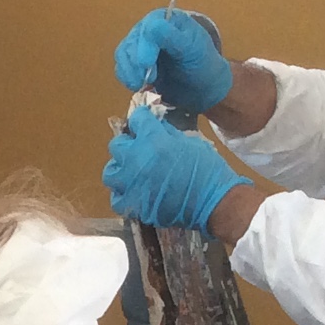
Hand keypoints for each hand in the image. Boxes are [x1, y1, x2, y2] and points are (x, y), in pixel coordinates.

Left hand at [104, 107, 248, 232]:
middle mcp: (137, 160)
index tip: (145, 122)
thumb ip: (167, 132)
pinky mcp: (133, 205)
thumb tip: (155, 126)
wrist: (213, 202)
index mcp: (153, 140)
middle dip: (128, 144)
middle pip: (117, 145)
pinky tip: (134, 192)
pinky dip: (123, 194)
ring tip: (132, 171)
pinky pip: (117, 198)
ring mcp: (131, 184)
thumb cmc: (207, 169)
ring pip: (111, 172)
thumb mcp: (190, 141)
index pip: (137, 119)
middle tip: (139, 148)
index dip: (142, 119)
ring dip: (120, 169)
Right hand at [112, 7, 232, 111]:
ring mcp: (139, 47)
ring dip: (130, 72)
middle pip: (132, 42)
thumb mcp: (193, 48)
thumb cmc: (201, 63)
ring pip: (123, 55)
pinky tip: (139, 86)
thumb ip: (173, 37)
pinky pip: (122, 69)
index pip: (148, 27)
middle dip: (137, 62)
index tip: (147, 63)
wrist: (201, 86)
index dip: (145, 45)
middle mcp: (148, 30)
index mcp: (165, 19)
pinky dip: (127, 78)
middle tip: (150, 79)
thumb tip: (152, 25)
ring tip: (145, 84)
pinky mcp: (134, 65)